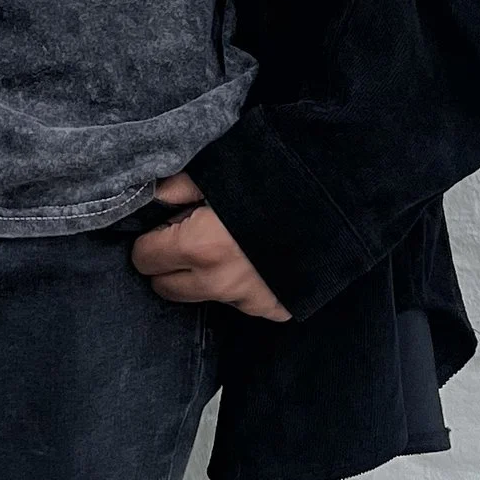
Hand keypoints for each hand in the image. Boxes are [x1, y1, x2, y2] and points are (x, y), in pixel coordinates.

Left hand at [130, 174, 289, 320]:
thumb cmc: (273, 178)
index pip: (144, 259)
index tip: (168, 226)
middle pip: (165, 287)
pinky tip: (257, 258)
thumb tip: (149, 196)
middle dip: (169, 263)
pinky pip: (241, 302)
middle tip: (191, 236)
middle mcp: (218, 282)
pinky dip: (241, 284)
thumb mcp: (218, 169)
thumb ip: (175, 187)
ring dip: (205, 276)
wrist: (335, 200)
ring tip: (229, 244)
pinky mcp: (273, 309)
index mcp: (197, 247)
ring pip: (203, 296)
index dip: (152, 239)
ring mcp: (247, 301)